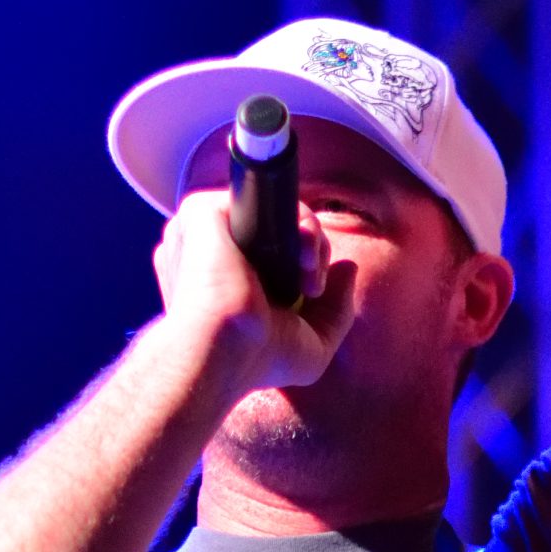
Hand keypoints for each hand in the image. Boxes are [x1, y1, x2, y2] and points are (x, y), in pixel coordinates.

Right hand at [151, 189, 357, 397]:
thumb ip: (337, 309)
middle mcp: (214, 251)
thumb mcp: (312, 346)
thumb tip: (349, 268)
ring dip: (308, 235)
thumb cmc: (257, 361)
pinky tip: (298, 255)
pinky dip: (293, 216)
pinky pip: (259, 191)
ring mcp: (205, 231)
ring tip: (306, 276)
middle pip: (281, 226)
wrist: (224, 352)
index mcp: (231, 279)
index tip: (312, 292)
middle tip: (312, 287)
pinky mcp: (202, 211)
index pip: (279, 249)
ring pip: (275, 209)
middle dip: (314, 250)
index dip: (307, 263)